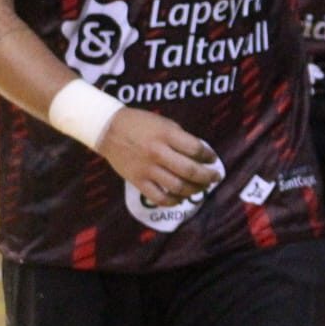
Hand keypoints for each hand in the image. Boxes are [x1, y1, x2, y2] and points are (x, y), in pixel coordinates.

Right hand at [95, 107, 220, 205]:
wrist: (109, 130)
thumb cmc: (141, 124)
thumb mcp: (165, 124)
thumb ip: (181, 139)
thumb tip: (200, 155)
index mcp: (167, 135)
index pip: (196, 149)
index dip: (209, 156)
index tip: (213, 159)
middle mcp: (158, 153)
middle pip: (189, 171)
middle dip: (207, 176)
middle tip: (215, 177)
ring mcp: (147, 169)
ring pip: (177, 187)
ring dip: (194, 190)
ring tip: (202, 188)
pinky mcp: (137, 181)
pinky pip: (158, 197)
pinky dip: (173, 201)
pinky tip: (181, 198)